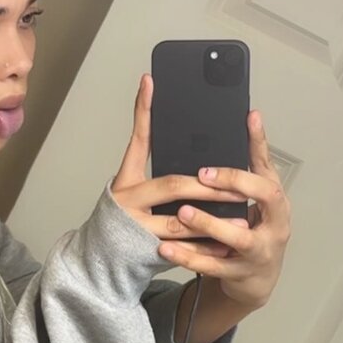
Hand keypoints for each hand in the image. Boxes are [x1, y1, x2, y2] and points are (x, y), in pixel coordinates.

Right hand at [111, 74, 245, 256]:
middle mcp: (127, 199)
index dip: (142, 110)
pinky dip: (205, 247)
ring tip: (239, 214)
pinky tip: (225, 244)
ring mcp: (134, 225)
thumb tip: (197, 158)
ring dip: (212, 218)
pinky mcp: (143, 249)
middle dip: (208, 185)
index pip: (138, 140)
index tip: (150, 82)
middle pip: (171, 185)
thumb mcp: (134, 191)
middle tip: (236, 183)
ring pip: (178, 221)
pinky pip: (181, 249)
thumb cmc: (127, 222)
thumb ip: (158, 176)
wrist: (103, 260)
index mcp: (126, 180)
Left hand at [158, 108, 291, 309]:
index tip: (236, 134)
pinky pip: (211, 266)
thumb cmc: (258, 228)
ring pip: (235, 239)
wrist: (259, 277)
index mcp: (277, 203)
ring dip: (207, 225)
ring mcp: (257, 253)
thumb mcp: (260, 194)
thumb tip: (250, 115)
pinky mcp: (238, 274)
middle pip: (264, 199)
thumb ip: (254, 161)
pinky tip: (165, 249)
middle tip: (201, 176)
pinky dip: (188, 257)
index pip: (267, 177)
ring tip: (179, 214)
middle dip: (233, 186)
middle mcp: (274, 227)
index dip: (251, 156)